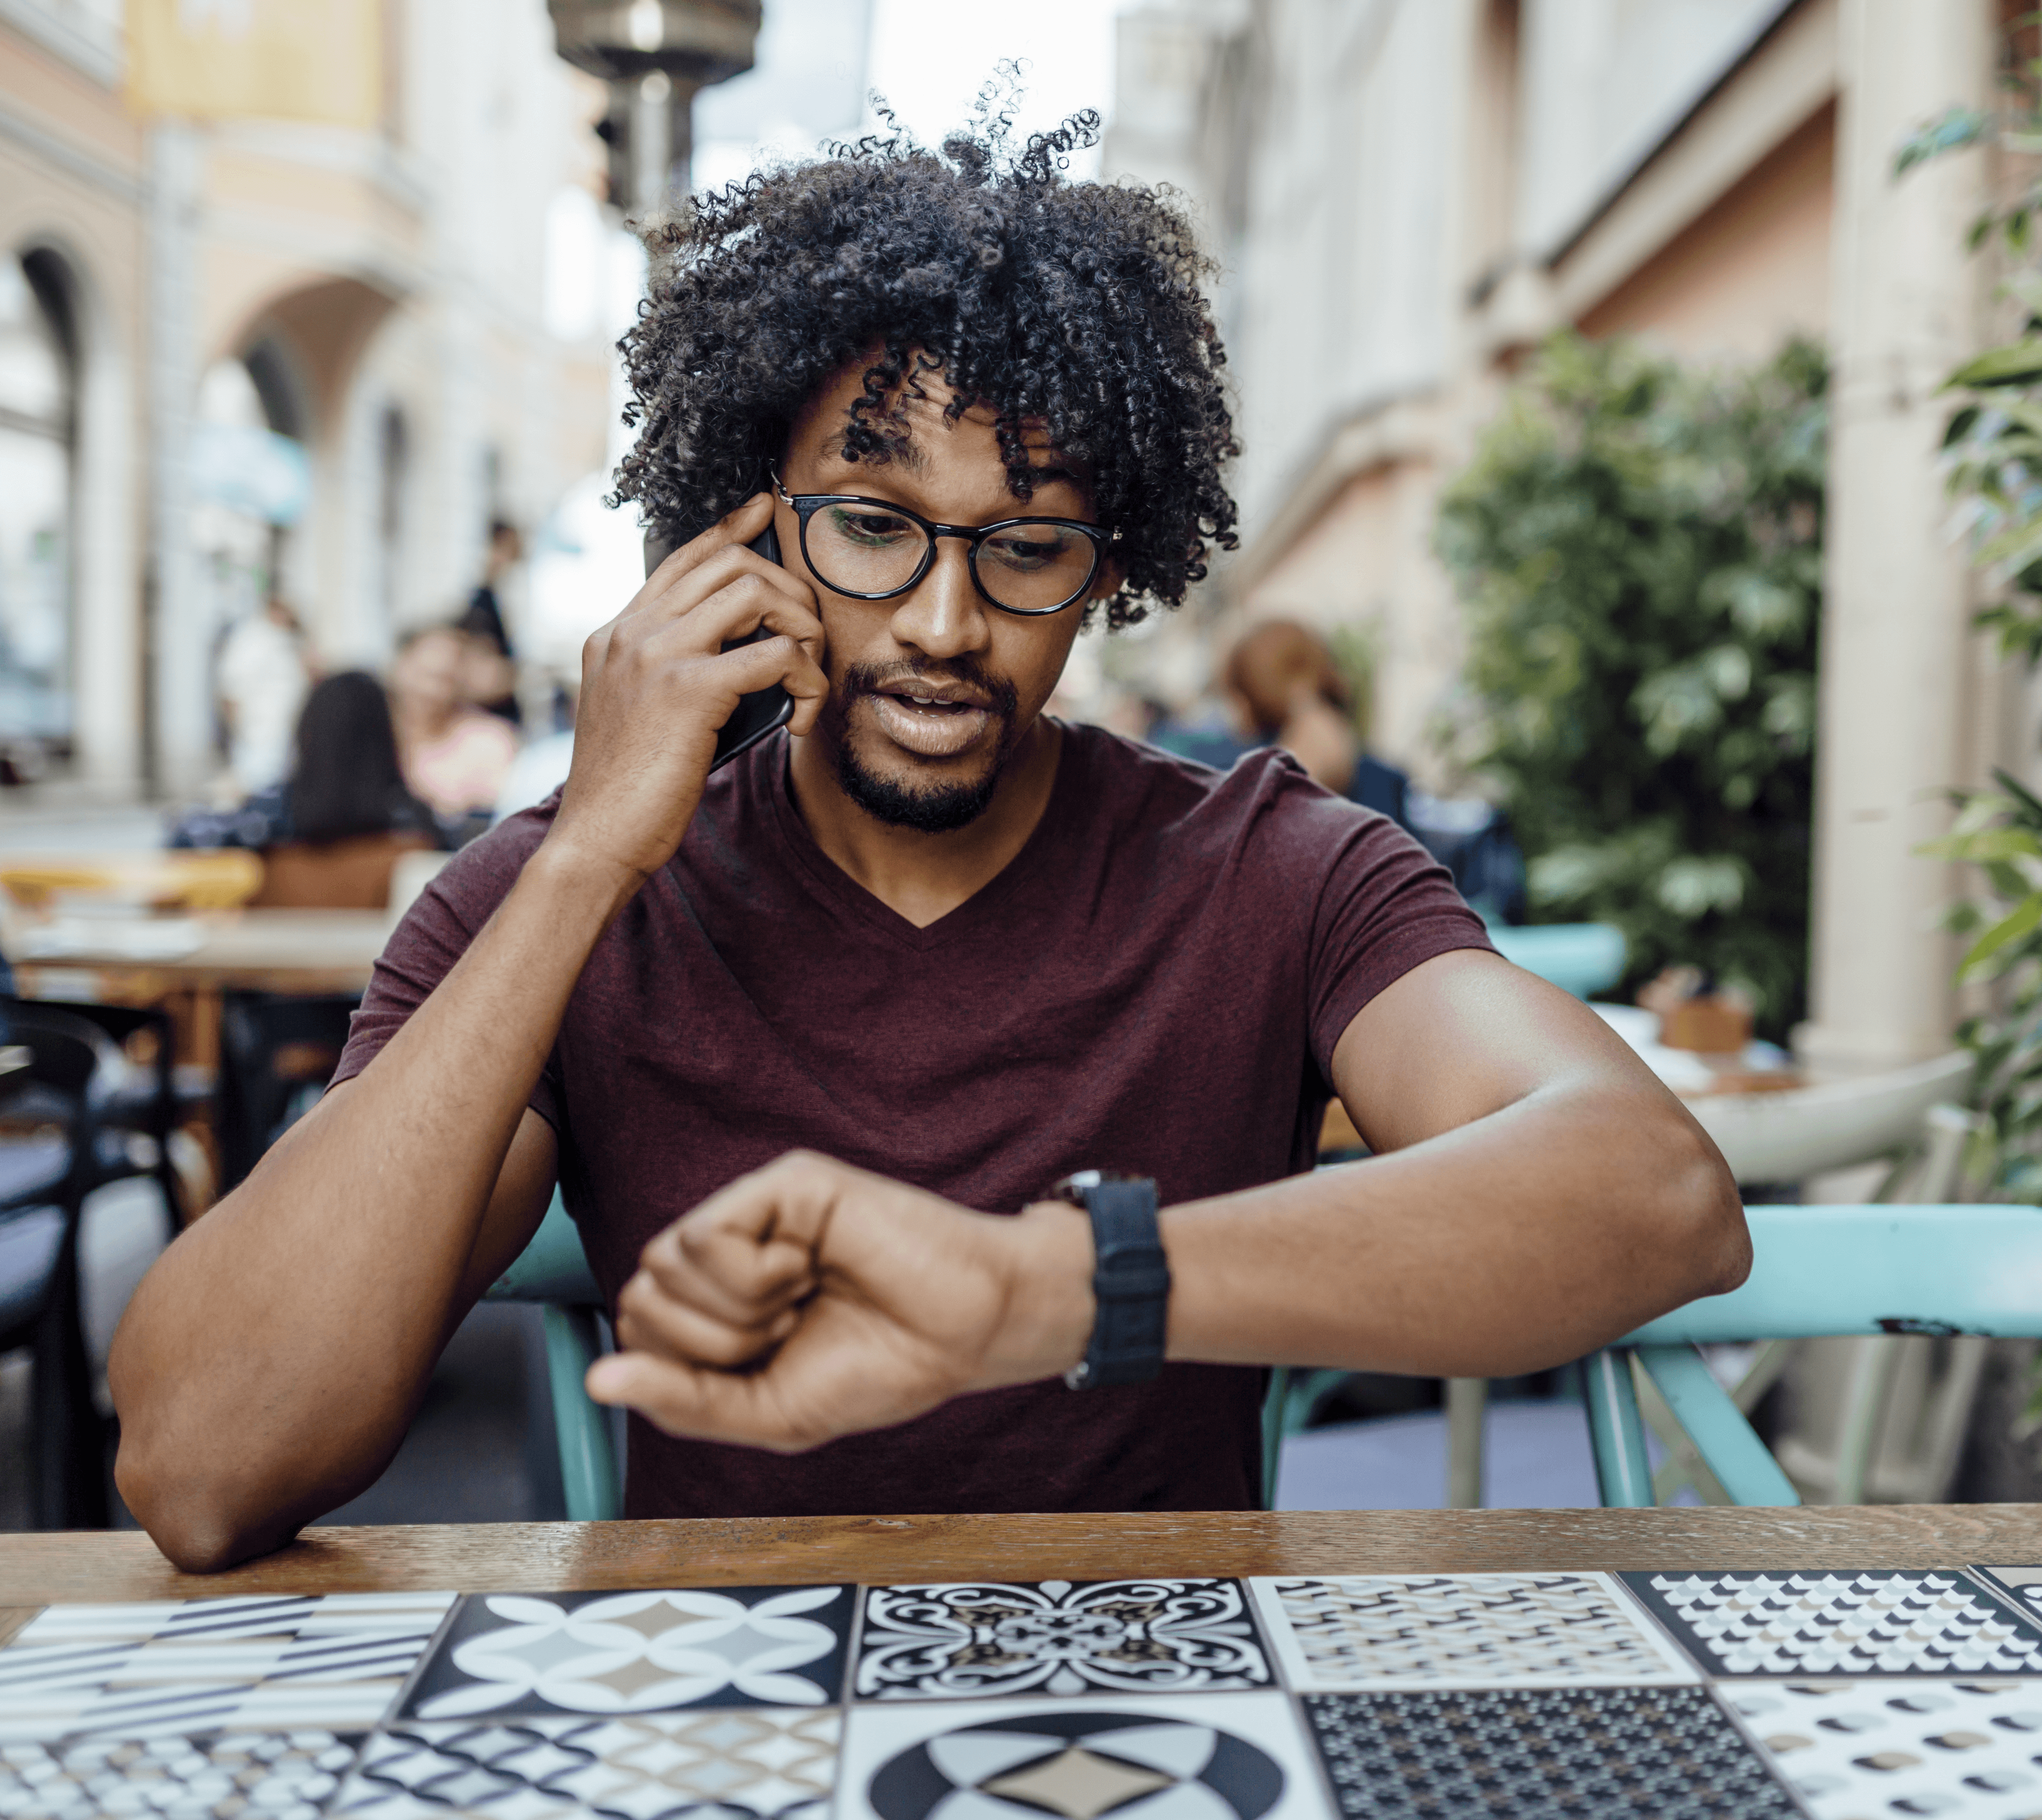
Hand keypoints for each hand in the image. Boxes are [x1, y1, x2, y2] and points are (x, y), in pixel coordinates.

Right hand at [547, 493, 830, 885]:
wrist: (595, 839)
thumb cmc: (627, 792)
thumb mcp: (639, 716)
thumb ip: (672, 675)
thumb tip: (739, 659)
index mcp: (616, 635)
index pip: (681, 559)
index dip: (729, 530)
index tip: (763, 513)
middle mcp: (632, 632)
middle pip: (730, 564)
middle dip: (788, 591)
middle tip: (810, 638)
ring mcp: (655, 654)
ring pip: (755, 592)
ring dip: (802, 629)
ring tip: (807, 677)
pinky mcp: (688, 688)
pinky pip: (776, 654)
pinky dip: (805, 679)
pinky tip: (801, 715)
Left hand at [585, 1151, 1095, 1450]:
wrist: (967, 1331)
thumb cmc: (879, 1367)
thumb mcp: (769, 1412)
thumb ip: (682, 1401)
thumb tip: (596, 1383)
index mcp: (718, 1302)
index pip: (638, 1329)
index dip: (689, 1369)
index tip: (767, 1364)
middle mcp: (726, 1249)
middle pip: (640, 1299)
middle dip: (712, 1345)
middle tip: (788, 1332)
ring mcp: (752, 1210)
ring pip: (663, 1263)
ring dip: (736, 1312)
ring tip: (801, 1299)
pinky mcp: (782, 1183)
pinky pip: (704, 1236)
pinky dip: (751, 1278)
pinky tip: (806, 1267)